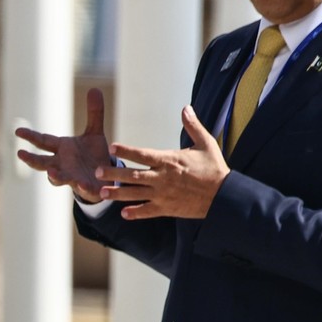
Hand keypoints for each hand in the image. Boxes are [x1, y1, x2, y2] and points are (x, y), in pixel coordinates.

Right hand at [15, 88, 112, 202]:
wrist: (105, 177)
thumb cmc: (93, 155)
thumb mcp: (95, 132)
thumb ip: (94, 113)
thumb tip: (94, 88)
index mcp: (62, 149)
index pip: (42, 141)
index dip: (30, 136)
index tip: (17, 131)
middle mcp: (62, 164)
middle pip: (42, 162)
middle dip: (31, 159)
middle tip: (20, 154)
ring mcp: (72, 177)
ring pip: (57, 178)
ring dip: (54, 176)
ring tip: (51, 173)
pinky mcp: (87, 188)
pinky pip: (82, 188)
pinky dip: (82, 187)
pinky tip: (82, 184)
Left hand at [96, 106, 230, 219]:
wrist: (224, 196)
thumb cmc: (215, 168)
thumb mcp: (206, 144)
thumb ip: (193, 126)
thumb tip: (186, 108)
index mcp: (169, 161)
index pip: (143, 154)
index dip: (126, 151)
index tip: (112, 147)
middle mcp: (162, 178)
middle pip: (133, 175)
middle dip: (114, 173)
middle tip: (97, 172)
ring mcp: (163, 195)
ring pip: (135, 194)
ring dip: (118, 193)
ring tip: (102, 193)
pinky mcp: (168, 209)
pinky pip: (148, 211)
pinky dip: (135, 212)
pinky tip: (123, 213)